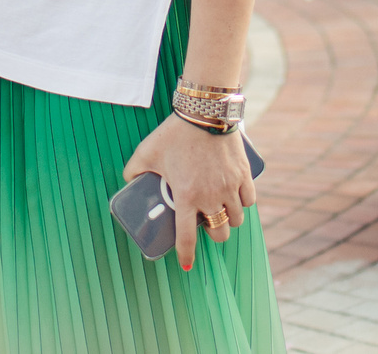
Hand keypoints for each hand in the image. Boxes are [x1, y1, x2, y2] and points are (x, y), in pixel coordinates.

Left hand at [122, 116, 252, 272]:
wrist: (204, 112)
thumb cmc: (174, 133)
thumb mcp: (146, 151)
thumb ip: (134, 170)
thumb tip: (128, 182)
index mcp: (186, 197)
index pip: (187, 238)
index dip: (186, 255)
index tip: (186, 265)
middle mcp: (211, 197)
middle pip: (220, 233)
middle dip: (214, 235)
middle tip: (206, 226)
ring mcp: (230, 186)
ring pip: (236, 219)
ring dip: (229, 220)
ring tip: (221, 212)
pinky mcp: (244, 174)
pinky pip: (249, 200)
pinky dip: (244, 203)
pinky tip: (238, 200)